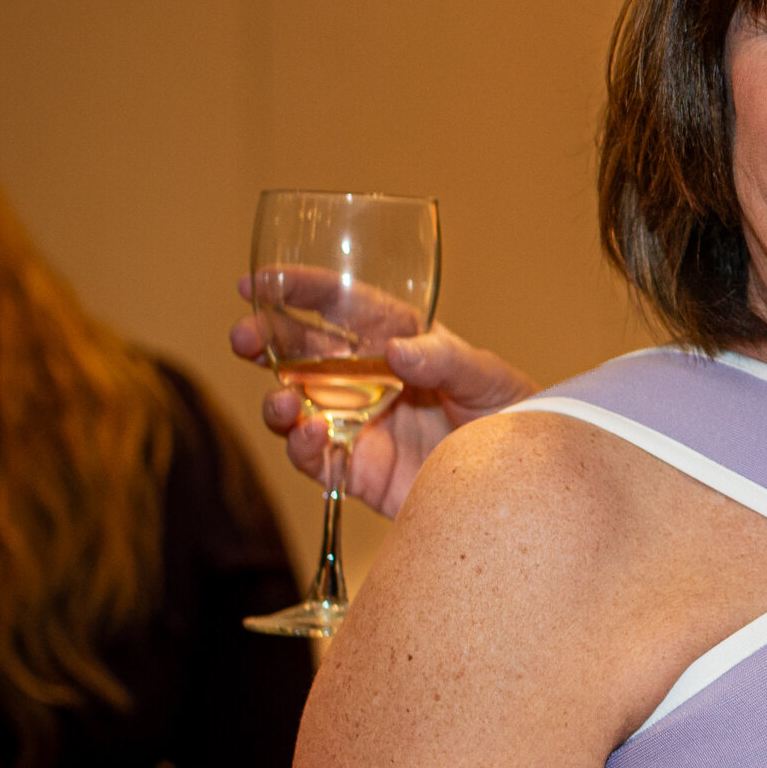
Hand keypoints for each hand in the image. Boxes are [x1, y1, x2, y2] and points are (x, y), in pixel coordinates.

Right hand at [232, 277, 540, 519]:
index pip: (346, 308)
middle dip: (267, 342)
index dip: (303, 291)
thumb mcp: (490, 379)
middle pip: (304, 354)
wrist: (523, 486)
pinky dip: (303, 447)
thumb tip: (397, 351)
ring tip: (282, 402)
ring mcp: (360, 425)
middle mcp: (370, 380)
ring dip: (278, 401)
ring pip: (298, 407)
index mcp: (400, 342)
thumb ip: (447, 360)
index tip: (259, 281)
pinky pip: (316, 458)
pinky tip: (309, 435)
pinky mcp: (358, 470)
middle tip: (243, 336)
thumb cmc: (515, 418)